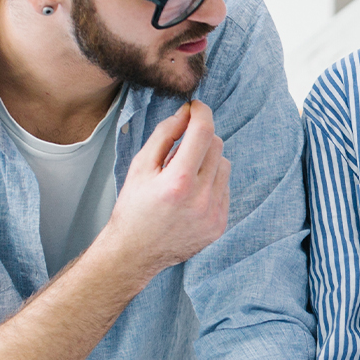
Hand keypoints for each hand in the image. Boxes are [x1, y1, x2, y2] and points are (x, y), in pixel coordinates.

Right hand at [98, 101, 230, 275]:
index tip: (196, 107)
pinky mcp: (220, 224)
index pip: (203, 132)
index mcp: (178, 181)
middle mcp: (200, 198)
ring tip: (184, 176)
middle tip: (179, 150)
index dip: (201, 112)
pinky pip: (225, 188)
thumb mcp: (141, 166)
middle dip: (201, 138)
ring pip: (225, 165)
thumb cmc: (134, 206)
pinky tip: (191, 194)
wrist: (136, 252)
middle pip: (217, 145)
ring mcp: (213, 214)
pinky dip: (212, 182)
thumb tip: (187, 113)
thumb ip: (165, 135)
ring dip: (208, 161)